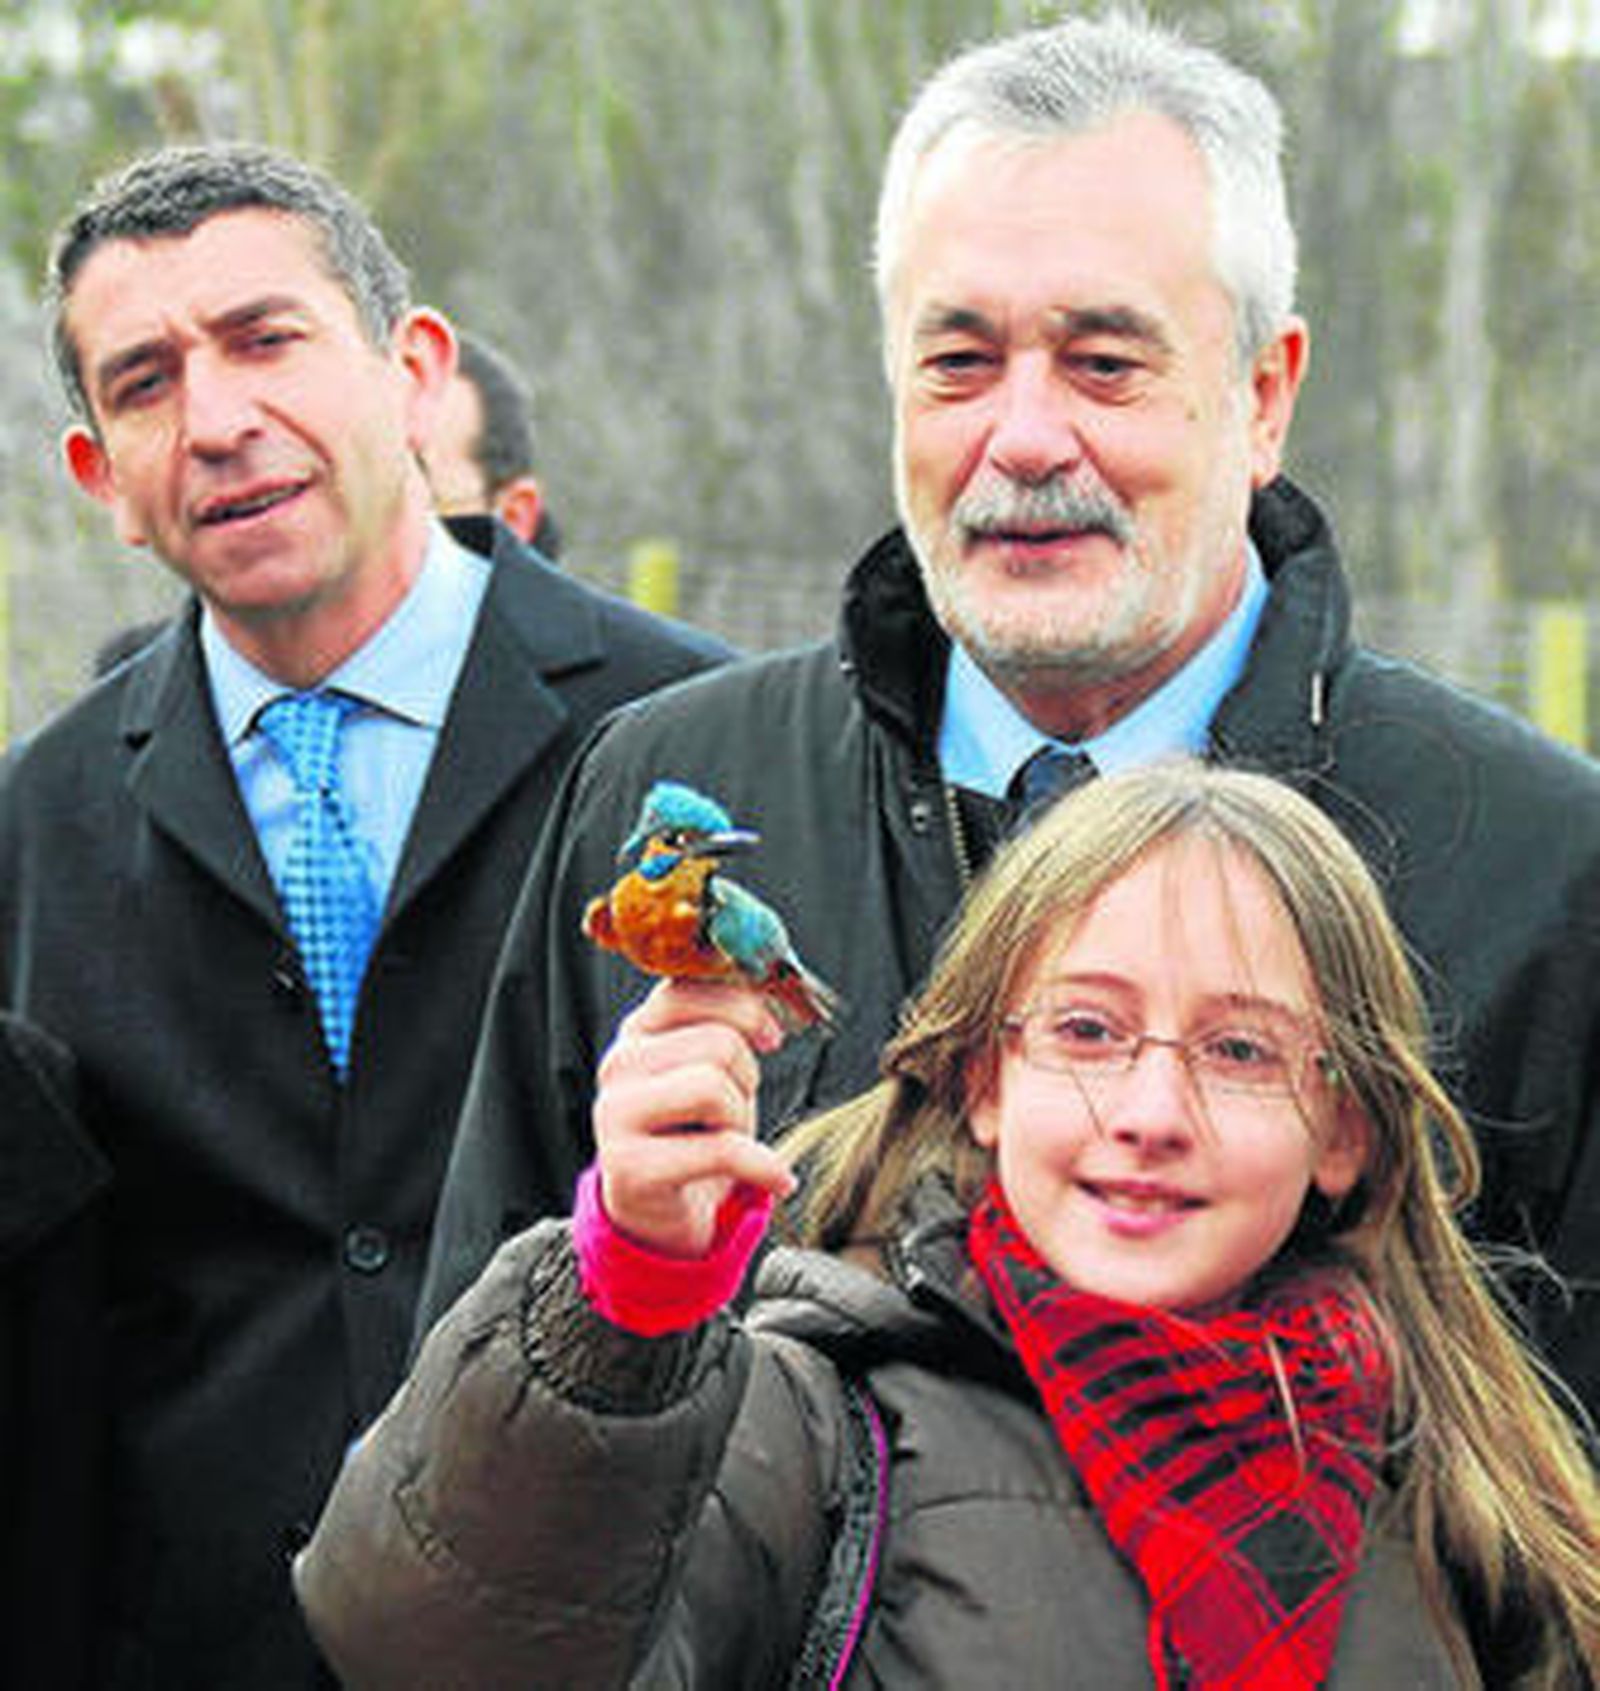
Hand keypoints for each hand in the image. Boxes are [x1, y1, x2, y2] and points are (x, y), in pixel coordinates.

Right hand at [592, 978, 795, 1257]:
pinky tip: (778, 1179)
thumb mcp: (711, 1067)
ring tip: (731, 1139)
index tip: (770, 1036)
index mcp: (637, 1030)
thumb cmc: (696, 1129)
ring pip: (714, 1088)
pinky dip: (763, 1167)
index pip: (690, 989)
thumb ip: (727, 1022)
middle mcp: (618, 1064)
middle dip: (747, 1077)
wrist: (662, 1211)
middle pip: (718, 1043)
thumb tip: (770, 983)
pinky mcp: (629, 1166)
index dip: (744, 1008)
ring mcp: (615, 1114)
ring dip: (742, 1120)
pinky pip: (720, 1150)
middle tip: (737, 1108)